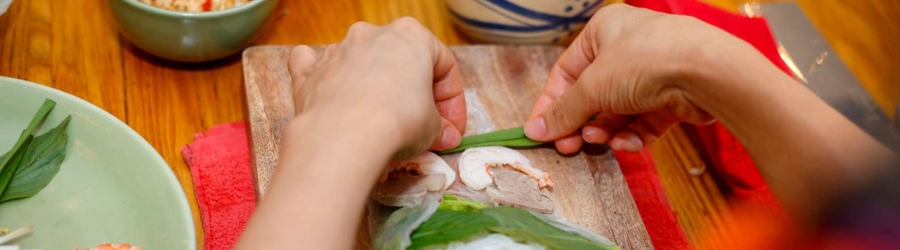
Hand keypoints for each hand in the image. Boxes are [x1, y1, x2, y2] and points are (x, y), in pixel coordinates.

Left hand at [288, 17, 466, 158]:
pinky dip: (323, 74)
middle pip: (402, 62)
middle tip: (425, 127)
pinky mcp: (310, 72)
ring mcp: (338, 50)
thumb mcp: (433, 127)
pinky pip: (315, 65)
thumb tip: (445, 136)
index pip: (443, 66)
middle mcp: (373, 34)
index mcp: (412, 36)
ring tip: (384, 124)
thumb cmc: (399, 121)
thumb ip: (440, 127)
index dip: (453, 101)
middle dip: (415, 94)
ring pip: (361, 61)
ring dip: (375, 87)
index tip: (452, 127)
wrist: (344, 136)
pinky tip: (329, 87)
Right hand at [524, 4, 747, 152]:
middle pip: (592, 93)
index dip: (551, 104)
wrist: (708, 72)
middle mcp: (628, 47)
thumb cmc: (645, 62)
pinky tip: (627, 145)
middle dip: (580, 122)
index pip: (566, 72)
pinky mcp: (673, 95)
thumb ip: (564, 111)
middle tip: (569, 147)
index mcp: (603, 31)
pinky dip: (633, 135)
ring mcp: (653, 71)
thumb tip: (535, 130)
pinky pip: (644, 119)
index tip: (540, 133)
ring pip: (618, 109)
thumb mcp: (593, 87)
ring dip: (605, 129)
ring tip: (599, 141)